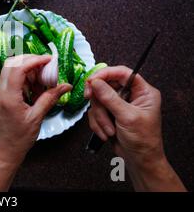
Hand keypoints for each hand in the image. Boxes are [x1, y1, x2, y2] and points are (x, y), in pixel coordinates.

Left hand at [0, 54, 70, 191]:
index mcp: (9, 96)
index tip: (49, 59)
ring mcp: (0, 93)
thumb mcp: (37, 118)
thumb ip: (50, 98)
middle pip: (12, 64)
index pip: (18, 68)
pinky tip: (37, 84)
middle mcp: (1, 91)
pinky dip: (25, 77)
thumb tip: (65, 86)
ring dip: (27, 68)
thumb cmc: (19, 138)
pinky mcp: (3, 96)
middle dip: (30, 60)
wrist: (4, 151)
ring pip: (11, 70)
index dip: (34, 60)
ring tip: (43, 75)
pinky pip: (12, 79)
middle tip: (47, 64)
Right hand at [85, 66, 185, 190]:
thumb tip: (96, 81)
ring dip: (100, 116)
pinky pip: (95, 112)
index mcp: (143, 91)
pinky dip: (97, 123)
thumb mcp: (127, 117)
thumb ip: (110, 98)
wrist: (139, 160)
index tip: (91, 80)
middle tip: (90, 100)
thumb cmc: (143, 140)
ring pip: (98, 100)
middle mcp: (131, 95)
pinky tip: (106, 133)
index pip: (122, 72)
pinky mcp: (109, 114)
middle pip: (105, 85)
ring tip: (109, 130)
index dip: (105, 73)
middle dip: (99, 100)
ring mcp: (118, 104)